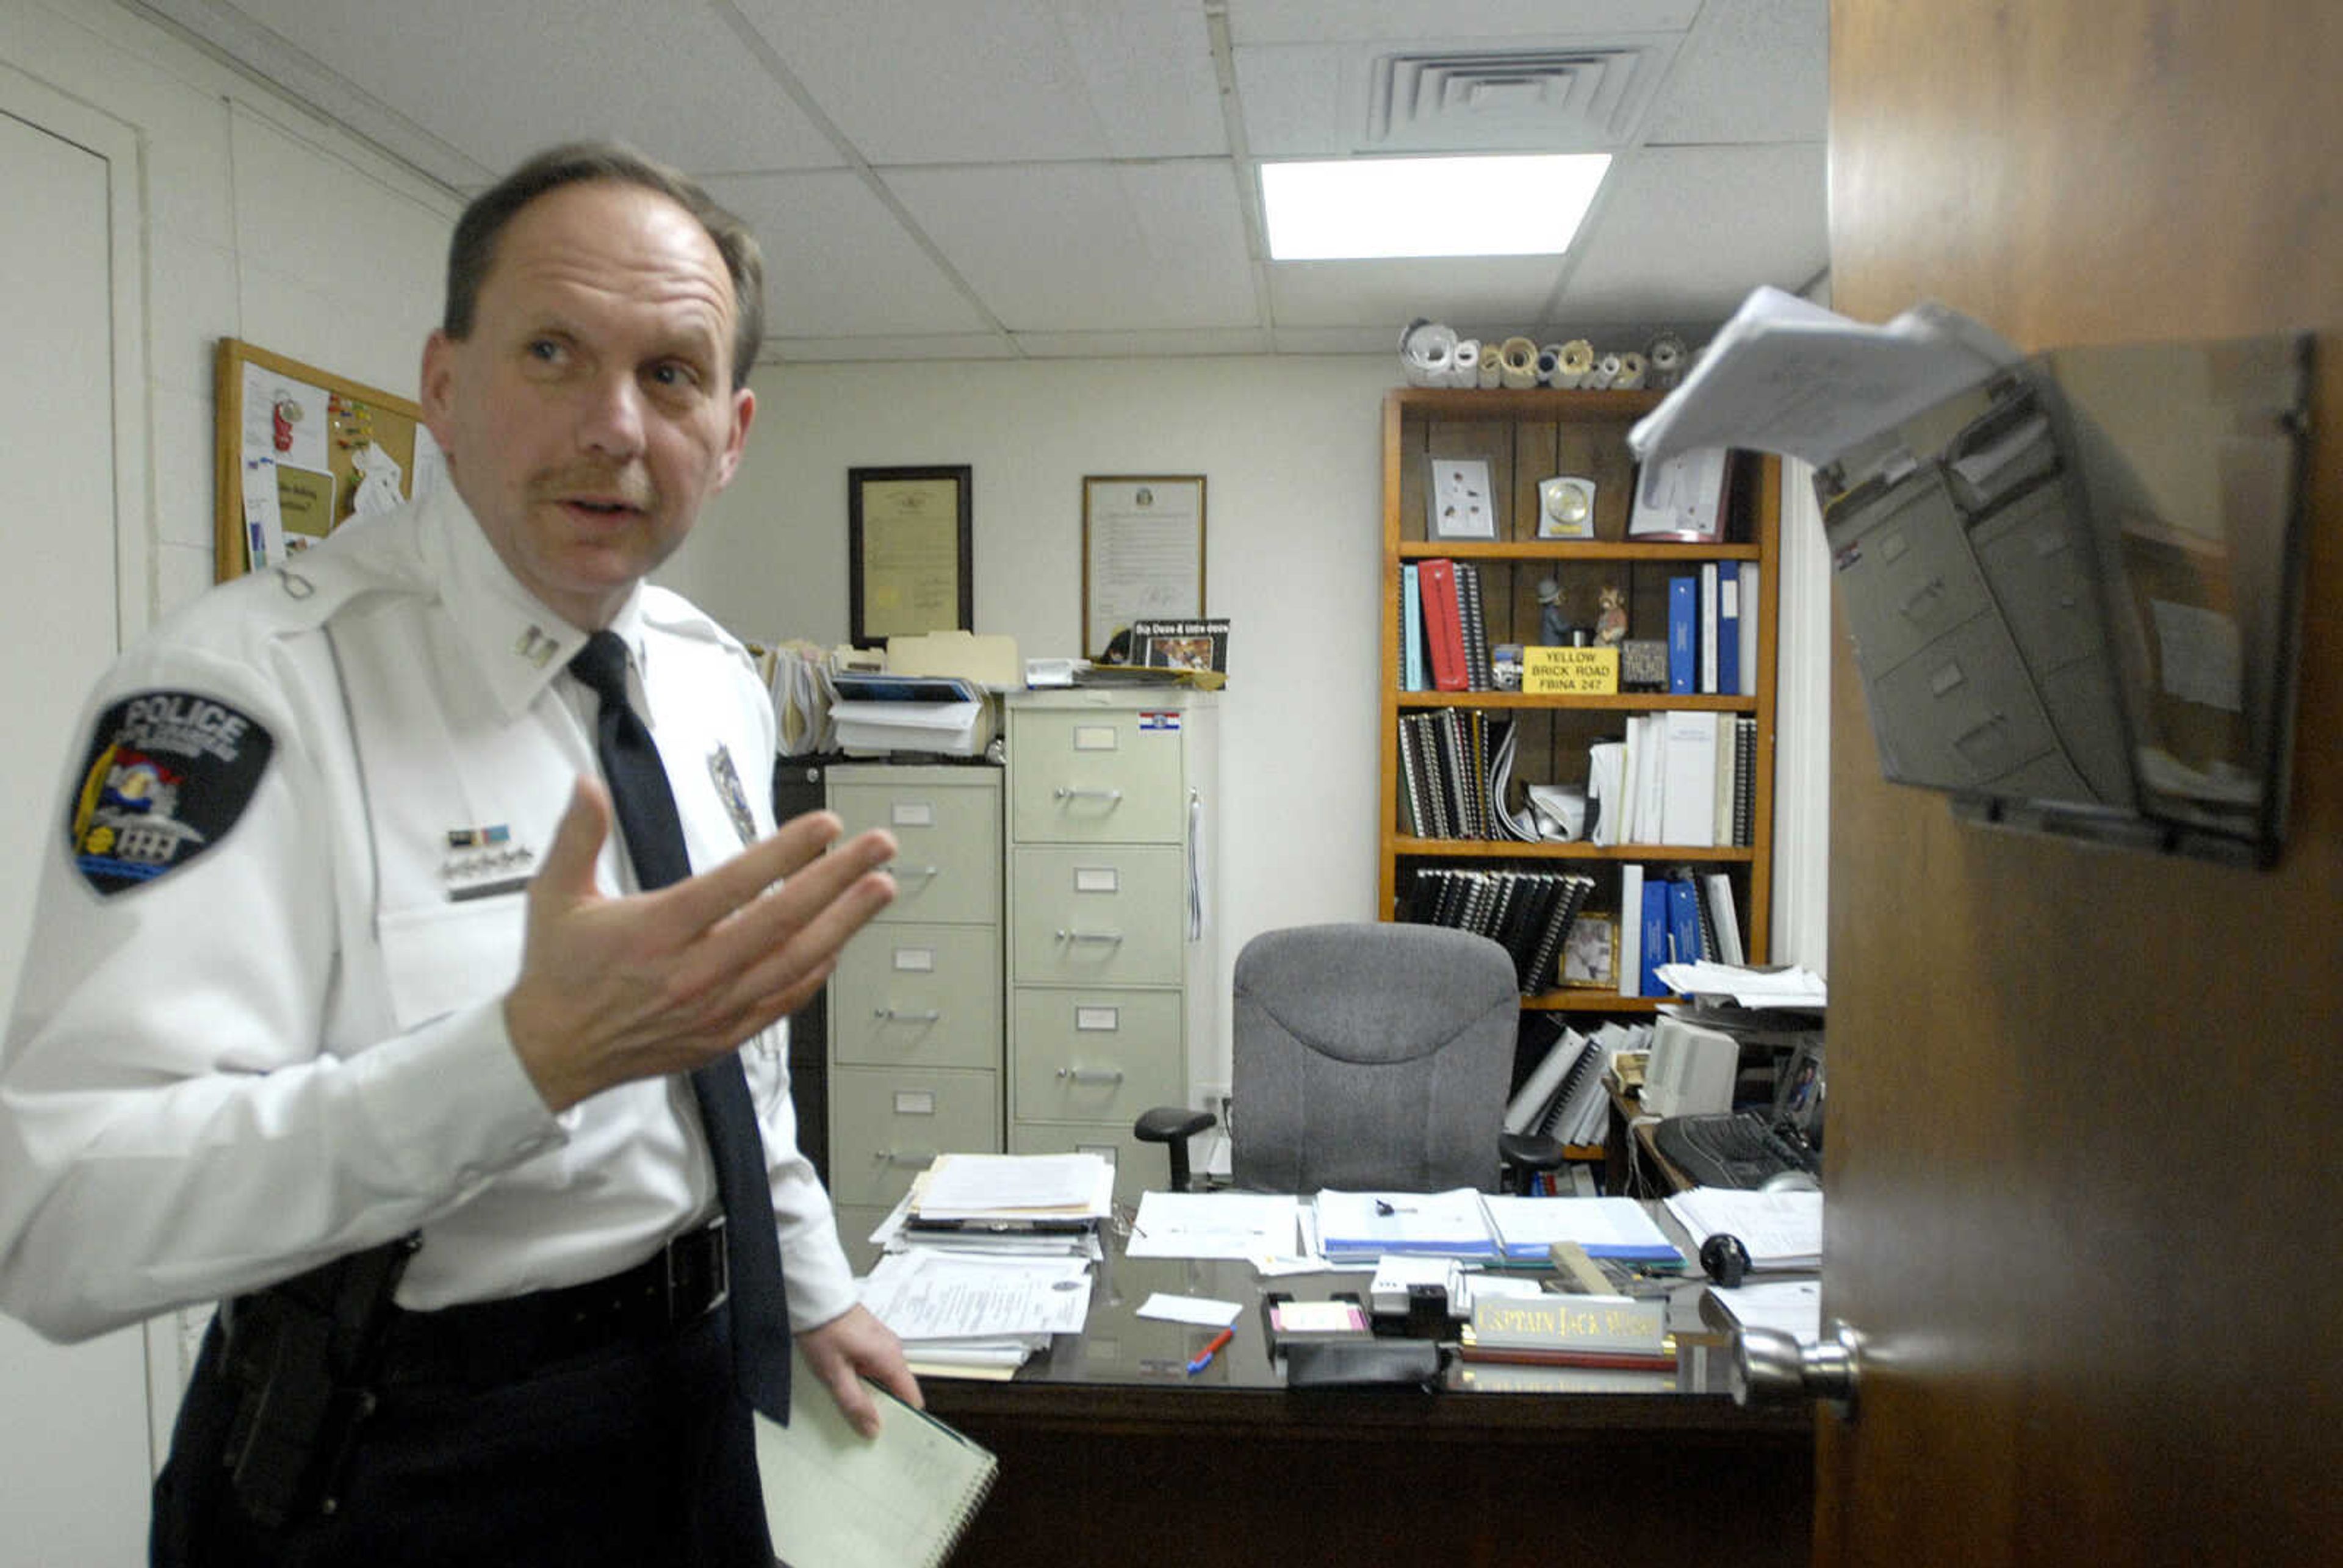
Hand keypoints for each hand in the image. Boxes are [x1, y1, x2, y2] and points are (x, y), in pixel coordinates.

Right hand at [505, 778, 896, 1110]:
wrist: (552, 1053)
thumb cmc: (559, 970)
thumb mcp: (554, 895)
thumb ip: (576, 836)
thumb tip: (586, 784)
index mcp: (655, 931)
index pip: (734, 884)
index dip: (786, 852)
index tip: (826, 824)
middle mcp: (693, 971)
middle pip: (781, 920)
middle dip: (838, 879)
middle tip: (880, 847)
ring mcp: (714, 1008)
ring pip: (794, 961)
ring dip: (844, 922)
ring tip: (881, 887)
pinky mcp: (723, 1035)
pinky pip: (783, 999)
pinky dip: (818, 970)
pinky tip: (842, 942)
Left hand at [797, 1303, 922, 1438]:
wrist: (815, 1296)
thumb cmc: (824, 1330)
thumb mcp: (835, 1374)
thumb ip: (855, 1403)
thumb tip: (873, 1429)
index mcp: (891, 1359)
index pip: (912, 1397)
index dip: (904, 1418)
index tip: (890, 1434)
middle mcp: (893, 1350)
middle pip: (898, 1389)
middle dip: (883, 1408)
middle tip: (862, 1424)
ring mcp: (883, 1343)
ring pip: (885, 1378)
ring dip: (871, 1393)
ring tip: (849, 1404)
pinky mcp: (871, 1339)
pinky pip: (876, 1366)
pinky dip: (865, 1378)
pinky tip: (845, 1384)